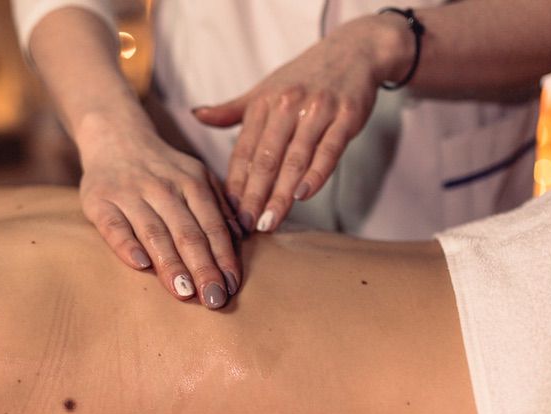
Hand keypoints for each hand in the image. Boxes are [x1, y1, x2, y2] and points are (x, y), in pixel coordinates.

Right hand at [77, 114, 242, 307]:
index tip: (230, 287)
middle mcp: (163, 187)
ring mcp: (129, 194)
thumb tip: (241, 239)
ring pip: (154, 232)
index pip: (212, 226)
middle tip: (213, 300)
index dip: (223, 257)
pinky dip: (127, 245)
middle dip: (203, 268)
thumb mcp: (196, 176)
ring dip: (170, 264)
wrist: (114, 136)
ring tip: (184, 292)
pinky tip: (140, 265)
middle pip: (187, 233)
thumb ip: (218, 206)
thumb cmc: (162, 169)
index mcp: (192, 183)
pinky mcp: (99, 201)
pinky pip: (114, 226)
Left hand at [193, 15, 405, 233]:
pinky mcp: (346, 116)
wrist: (353, 50)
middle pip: (266, 159)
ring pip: (295, 159)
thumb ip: (232, 109)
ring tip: (270, 221)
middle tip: (246, 226)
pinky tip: (303, 196)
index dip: (235, 183)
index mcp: (264, 103)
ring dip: (281, 194)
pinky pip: (329, 150)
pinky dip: (316, 173)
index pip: (244, 150)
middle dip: (254, 196)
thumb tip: (197, 114)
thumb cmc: (305, 76)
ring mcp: (317, 111)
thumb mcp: (265, 89)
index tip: (228, 212)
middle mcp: (287, 106)